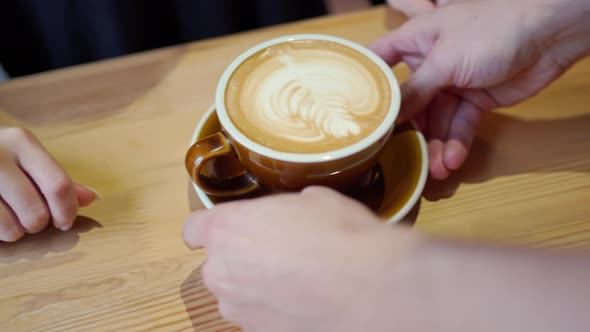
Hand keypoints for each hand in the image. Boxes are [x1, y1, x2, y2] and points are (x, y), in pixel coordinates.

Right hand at [0, 127, 97, 241]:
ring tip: (10, 219)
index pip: (58, 186)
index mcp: (21, 142)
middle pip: (37, 213)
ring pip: (12, 229)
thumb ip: (58, 180)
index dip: (67, 211)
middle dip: (40, 225)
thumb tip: (94, 199)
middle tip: (33, 219)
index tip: (64, 221)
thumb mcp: (27, 159)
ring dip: (16, 233)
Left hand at [183, 187, 414, 331]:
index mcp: (226, 229)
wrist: (369, 288)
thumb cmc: (339, 236)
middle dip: (241, 258)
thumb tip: (291, 216)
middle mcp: (221, 271)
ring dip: (258, 286)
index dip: (209, 228)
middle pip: (218, 264)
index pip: (193, 229)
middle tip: (279, 251)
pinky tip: (304, 300)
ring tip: (297, 279)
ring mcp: (238, 309)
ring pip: (238, 293)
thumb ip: (283, 210)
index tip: (225, 229)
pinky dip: (275, 310)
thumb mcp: (312, 200)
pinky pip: (259, 315)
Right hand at [371, 0, 589, 178]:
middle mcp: (429, 63)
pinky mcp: (474, 100)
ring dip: (436, 145)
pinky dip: (457, 143)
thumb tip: (388, 116)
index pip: (379, 61)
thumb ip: (415, 89)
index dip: (364, 83)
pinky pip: (459, 125)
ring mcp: (452, 83)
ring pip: (436, 120)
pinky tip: (453, 161)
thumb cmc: (491, 30)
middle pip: (408, 101)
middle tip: (398, 156)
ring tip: (436, 170)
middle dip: (406, 129)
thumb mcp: (444, 60)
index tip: (350, 111)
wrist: (549, 34)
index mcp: (414, 40)